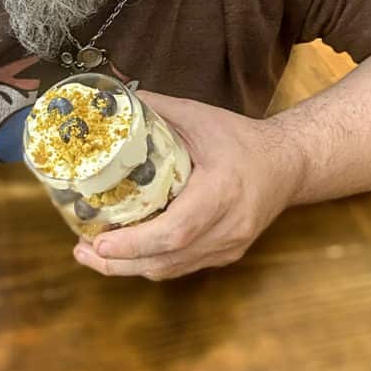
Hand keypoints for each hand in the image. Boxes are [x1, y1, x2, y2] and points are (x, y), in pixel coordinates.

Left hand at [73, 90, 303, 279]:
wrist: (287, 164)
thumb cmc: (241, 139)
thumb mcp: (199, 116)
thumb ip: (157, 109)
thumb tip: (113, 102)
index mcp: (222, 191)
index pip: (175, 230)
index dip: (135, 243)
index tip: (99, 244)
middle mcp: (229, 226)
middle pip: (168, 259)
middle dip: (121, 263)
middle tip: (83, 252)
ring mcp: (230, 245)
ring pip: (173, 268)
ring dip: (131, 267)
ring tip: (94, 256)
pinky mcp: (227, 254)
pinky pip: (183, 266)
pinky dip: (152, 263)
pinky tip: (127, 254)